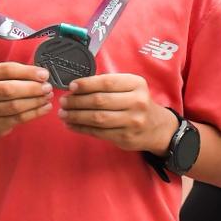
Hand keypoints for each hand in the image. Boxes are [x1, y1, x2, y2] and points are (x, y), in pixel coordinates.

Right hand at [0, 62, 51, 136]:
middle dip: (32, 88)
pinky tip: (44, 108)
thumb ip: (16, 74)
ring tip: (47, 97)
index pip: (6, 70)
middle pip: (9, 89)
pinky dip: (34, 113)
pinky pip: (17, 119)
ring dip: (35, 101)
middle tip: (47, 87)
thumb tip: (42, 75)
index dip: (28, 72)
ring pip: (15, 106)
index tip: (44, 74)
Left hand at [58, 73, 176, 152]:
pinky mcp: (125, 137)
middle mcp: (136, 102)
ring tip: (63, 114)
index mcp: (136, 84)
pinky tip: (71, 125)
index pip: (106, 82)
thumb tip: (77, 87)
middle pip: (100, 101)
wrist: (157, 127)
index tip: (71, 86)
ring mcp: (132, 121)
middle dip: (77, 101)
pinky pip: (99, 132)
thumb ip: (108, 85)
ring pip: (97, 118)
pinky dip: (82, 128)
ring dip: (76, 116)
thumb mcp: (130, 87)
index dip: (86, 84)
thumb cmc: (137, 103)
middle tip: (63, 101)